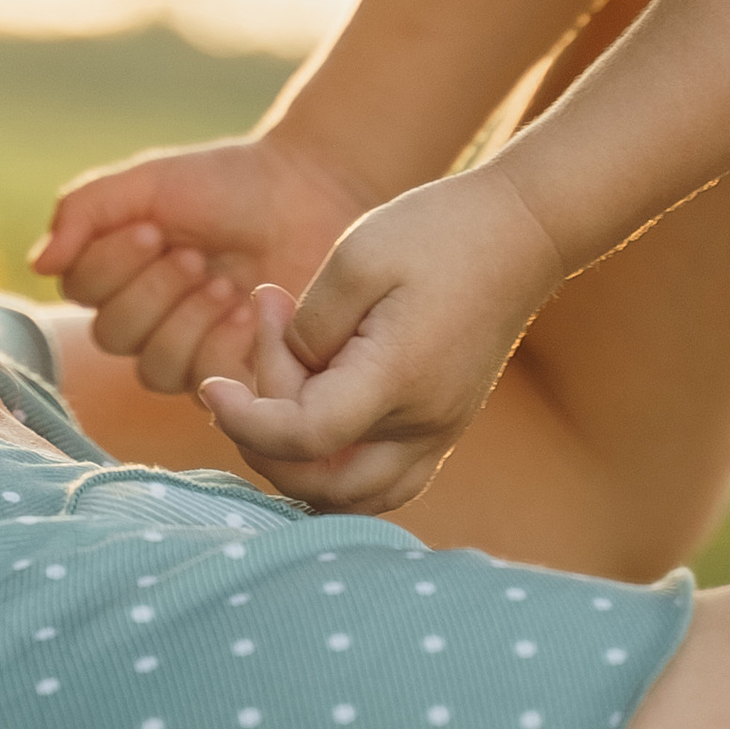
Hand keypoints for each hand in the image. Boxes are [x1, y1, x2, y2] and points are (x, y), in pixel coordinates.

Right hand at [32, 125, 365, 397]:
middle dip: (152, 293)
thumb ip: (85, 210)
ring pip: (154, 369)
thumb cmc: (227, 184)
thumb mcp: (149, 181)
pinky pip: (206, 385)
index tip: (154, 229)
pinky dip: (223, 346)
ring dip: (186, 322)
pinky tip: (250, 309)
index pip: (80, 291)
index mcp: (117, 269)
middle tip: (195, 256)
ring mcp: (190, 351)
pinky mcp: (236, 375)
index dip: (110, 267)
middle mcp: (145, 317)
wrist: (309, 193)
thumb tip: (39, 265)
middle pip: (112, 336)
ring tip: (224, 283)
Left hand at [195, 164, 565, 513]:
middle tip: (271, 319)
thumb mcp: (356, 258)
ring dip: (295, 456)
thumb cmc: (437, 232)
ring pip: (349, 496)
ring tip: (283, 365)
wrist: (521, 232)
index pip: (303, 437)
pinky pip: (377, 481)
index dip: (243, 420)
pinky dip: (331, 465)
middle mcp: (422, 425)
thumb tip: (285, 379)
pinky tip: (310, 396)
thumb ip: (309, 330)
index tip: (208, 384)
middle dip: (264, 424)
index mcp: (397, 381)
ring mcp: (437, 434)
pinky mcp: (441, 427)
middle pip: (318, 481)